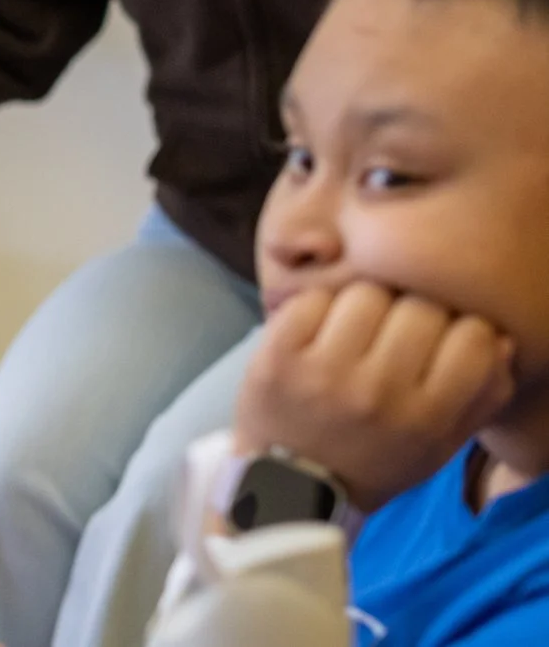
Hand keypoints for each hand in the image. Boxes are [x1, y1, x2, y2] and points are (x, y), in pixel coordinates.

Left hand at [232, 280, 515, 514]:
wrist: (292, 485)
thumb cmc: (374, 461)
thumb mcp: (438, 446)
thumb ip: (480, 397)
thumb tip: (501, 341)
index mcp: (425, 419)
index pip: (474, 339)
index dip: (466, 331)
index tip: (448, 340)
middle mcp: (377, 393)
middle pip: (421, 308)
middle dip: (417, 313)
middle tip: (401, 332)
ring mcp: (323, 372)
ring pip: (368, 293)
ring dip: (369, 305)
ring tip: (361, 330)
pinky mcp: (277, 355)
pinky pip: (315, 299)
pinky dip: (322, 307)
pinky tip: (323, 331)